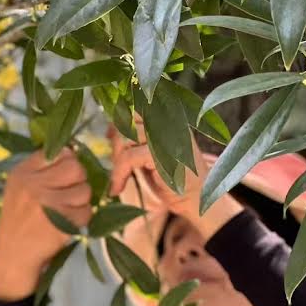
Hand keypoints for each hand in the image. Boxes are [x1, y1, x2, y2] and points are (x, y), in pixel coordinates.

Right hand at [0, 146, 92, 299]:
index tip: (64, 175)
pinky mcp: (61, 222)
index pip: (57, 152)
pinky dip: (81, 219)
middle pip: (75, 167)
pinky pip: (86, 212)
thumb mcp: (19, 188)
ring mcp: (48, 203)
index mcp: (23, 172)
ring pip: (85, 190)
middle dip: (79, 179)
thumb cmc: (19, 220)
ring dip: (81, 201)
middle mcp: (34, 184)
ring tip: (67, 211)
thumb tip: (73, 152)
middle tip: (71, 192)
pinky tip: (67, 224)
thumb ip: (40, 170)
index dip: (67, 162)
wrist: (13, 256)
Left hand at [106, 122, 241, 240]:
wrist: (196, 198)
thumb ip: (135, 138)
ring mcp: (167, 135)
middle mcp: (169, 121)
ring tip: (119, 179)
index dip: (119, 121)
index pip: (134, 107)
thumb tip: (109, 129)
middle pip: (126, 119)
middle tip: (118, 165)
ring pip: (124, 137)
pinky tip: (117, 187)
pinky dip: (118, 174)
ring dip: (116, 161)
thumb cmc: (173, 177)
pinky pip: (128, 157)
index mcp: (168, 116)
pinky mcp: (162, 154)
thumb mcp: (151, 152)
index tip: (112, 139)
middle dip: (116, 143)